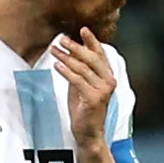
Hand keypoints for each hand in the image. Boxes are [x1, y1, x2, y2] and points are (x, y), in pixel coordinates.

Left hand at [50, 28, 116, 150]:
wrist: (89, 133)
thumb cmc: (84, 110)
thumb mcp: (81, 86)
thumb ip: (79, 71)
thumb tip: (69, 54)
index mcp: (107, 77)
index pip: (100, 54)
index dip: (92, 41)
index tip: (83, 29)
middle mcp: (109, 81)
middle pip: (92, 58)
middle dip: (76, 47)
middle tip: (62, 39)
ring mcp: (103, 90)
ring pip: (83, 68)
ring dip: (67, 58)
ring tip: (55, 50)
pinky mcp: (94, 99)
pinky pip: (78, 81)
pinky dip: (67, 72)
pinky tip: (57, 66)